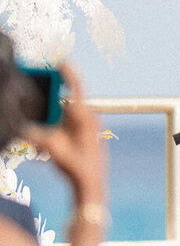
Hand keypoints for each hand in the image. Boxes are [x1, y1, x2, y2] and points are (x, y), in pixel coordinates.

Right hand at [26, 65, 103, 208]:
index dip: (67, 72)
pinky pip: (71, 120)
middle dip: (55, 95)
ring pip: (69, 110)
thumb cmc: (76, 167)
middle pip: (69, 97)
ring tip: (50, 117)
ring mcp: (89, 125)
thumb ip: (36, 136)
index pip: (76, 86)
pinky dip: (60, 121)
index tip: (61, 61)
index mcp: (83, 116)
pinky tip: (54, 130)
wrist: (91, 184)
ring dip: (57, 112)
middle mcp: (89, 117)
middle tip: (46, 88)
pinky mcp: (87, 133)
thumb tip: (22, 127)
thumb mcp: (53, 149)